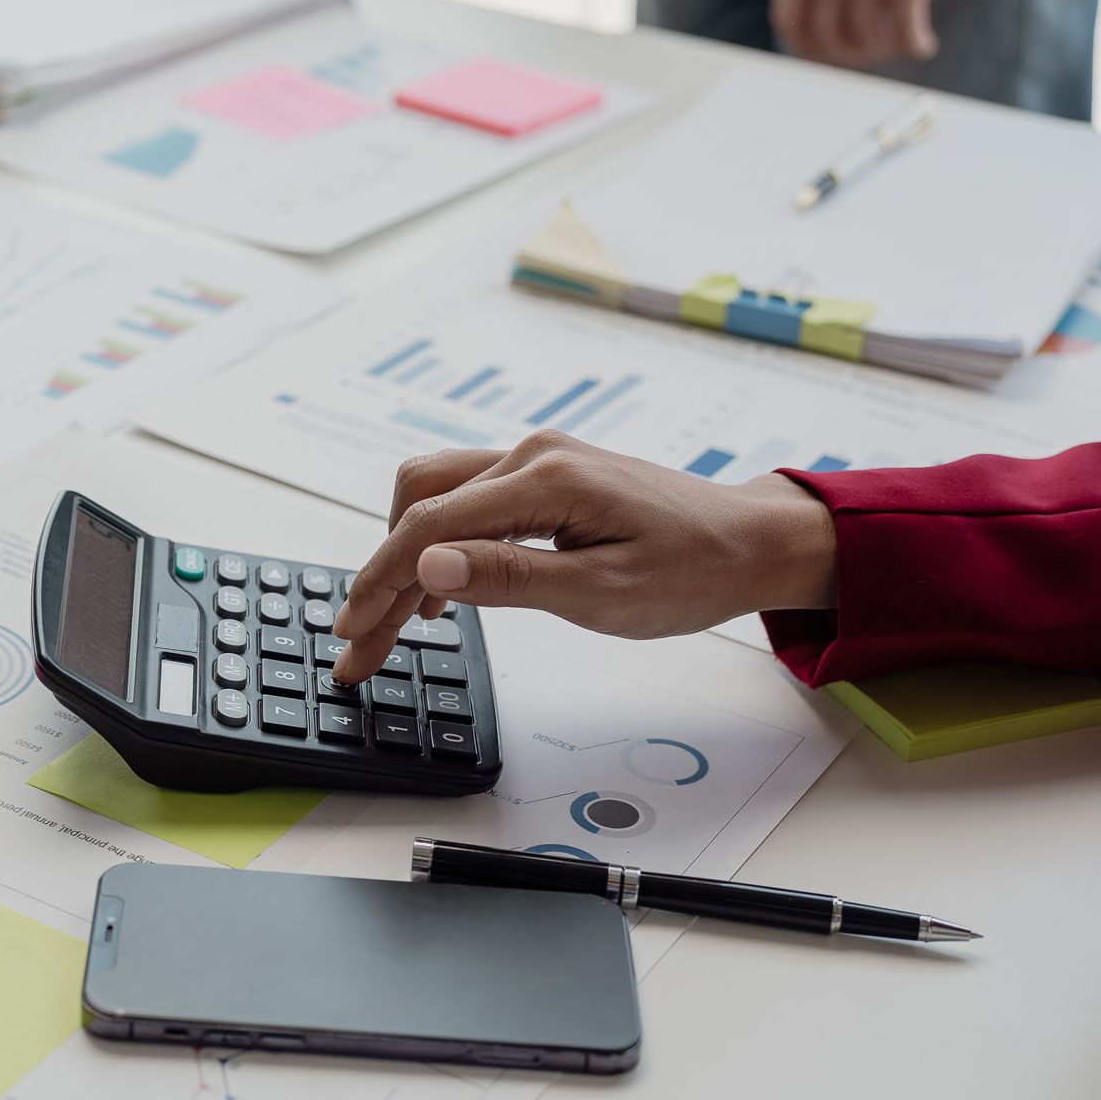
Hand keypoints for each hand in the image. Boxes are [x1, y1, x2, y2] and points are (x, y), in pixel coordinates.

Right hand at [331, 431, 835, 683]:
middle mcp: (532, 456)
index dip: (378, 582)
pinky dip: (440, 546)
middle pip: (419, 503)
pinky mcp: (546, 478)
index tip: (350, 633)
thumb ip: (510, 577)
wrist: (749, 541)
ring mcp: (538, 462)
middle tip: (360, 643)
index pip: (429, 526)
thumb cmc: (692, 570)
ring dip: (404, 559)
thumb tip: (426, 569)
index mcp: (546, 478)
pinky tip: (436, 596)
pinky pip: (470, 502)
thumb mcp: (602, 591)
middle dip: (380, 574)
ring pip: (436, 498)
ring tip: (388, 627)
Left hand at [771, 0, 960, 66]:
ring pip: (868, 42)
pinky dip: (916, 46)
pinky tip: (924, 46)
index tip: (827, 51)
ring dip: (884, 51)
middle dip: (850, 55)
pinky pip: (906, 33)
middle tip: (870, 49)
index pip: (791, 26)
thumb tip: (826, 5)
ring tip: (898, 42)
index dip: (809, 48)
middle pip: (829, 42)